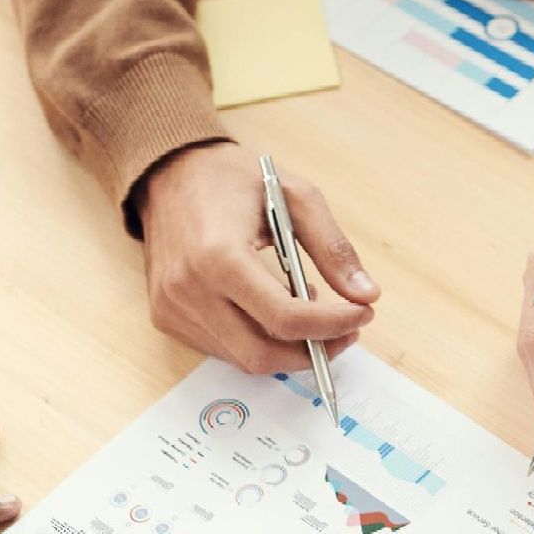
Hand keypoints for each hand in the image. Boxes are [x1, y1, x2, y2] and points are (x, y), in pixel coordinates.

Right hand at [137, 143, 377, 374]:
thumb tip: (367, 295)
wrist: (168, 174)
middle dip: (314, 350)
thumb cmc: (232, 180)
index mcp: (218, 255)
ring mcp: (172, 308)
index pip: (285, 318)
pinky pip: (225, 350)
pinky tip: (272, 311)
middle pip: (264, 354)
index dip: (333, 325)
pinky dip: (259, 342)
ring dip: (288, 348)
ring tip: (308, 311)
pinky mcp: (166, 317)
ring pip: (246, 359)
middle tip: (345, 330)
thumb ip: (333, 248)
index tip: (362, 314)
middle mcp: (188, 288)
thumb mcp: (295, 197)